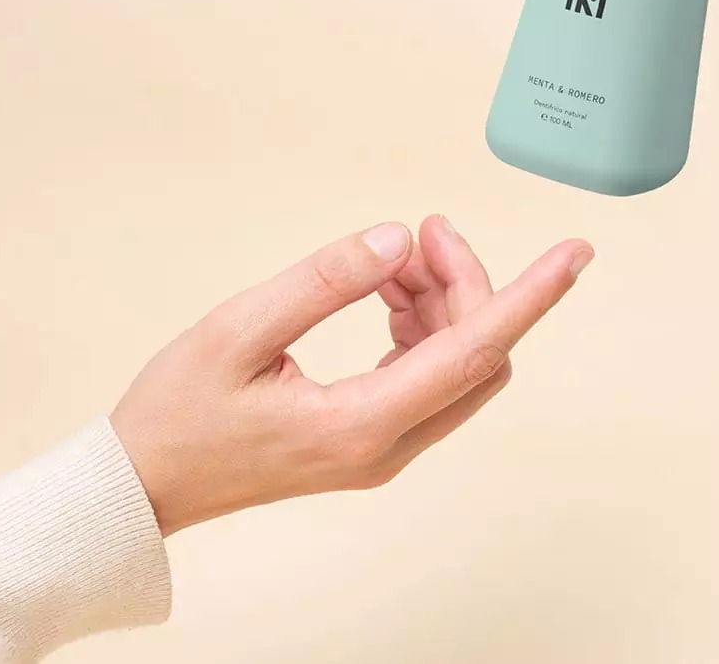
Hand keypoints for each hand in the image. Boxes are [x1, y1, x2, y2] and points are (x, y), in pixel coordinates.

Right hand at [110, 215, 593, 535]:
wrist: (144, 487)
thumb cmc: (178, 413)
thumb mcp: (239, 330)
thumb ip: (325, 280)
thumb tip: (398, 238)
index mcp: (361, 425)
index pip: (475, 352)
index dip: (529, 297)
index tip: (574, 254)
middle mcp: (387, 446)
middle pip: (476, 355)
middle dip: (468, 284)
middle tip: (427, 230)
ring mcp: (382, 450)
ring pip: (456, 366)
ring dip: (442, 303)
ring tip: (397, 259)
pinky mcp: (369, 441)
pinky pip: (426, 377)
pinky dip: (420, 326)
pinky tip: (386, 293)